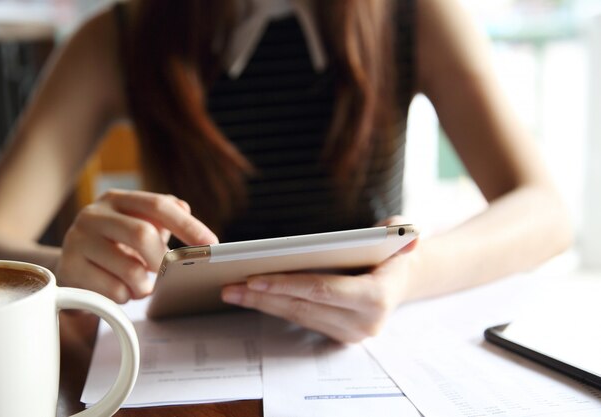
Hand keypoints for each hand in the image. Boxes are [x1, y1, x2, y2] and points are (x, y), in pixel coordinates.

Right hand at [57, 189, 217, 302]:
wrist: (70, 268)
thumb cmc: (115, 245)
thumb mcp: (138, 224)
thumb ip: (164, 215)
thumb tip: (186, 209)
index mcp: (116, 199)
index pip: (158, 205)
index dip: (187, 225)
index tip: (211, 243)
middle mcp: (93, 215)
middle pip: (142, 234)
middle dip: (163, 260)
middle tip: (169, 273)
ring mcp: (76, 241)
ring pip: (129, 269)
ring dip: (145, 285)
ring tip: (141, 286)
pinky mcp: (69, 270)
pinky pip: (113, 291)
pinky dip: (126, 297)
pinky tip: (119, 291)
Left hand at [221, 217, 417, 342]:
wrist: (401, 279)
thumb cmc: (395, 251)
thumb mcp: (401, 235)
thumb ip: (404, 232)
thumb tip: (411, 234)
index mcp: (377, 298)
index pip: (323, 291)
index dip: (286, 285)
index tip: (253, 279)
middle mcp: (364, 323)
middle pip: (303, 307)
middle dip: (263, 297)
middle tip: (229, 286)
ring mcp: (352, 334)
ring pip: (298, 317)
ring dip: (263, 305)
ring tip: (232, 292)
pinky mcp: (340, 336)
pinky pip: (302, 320)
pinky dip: (276, 307)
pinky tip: (253, 297)